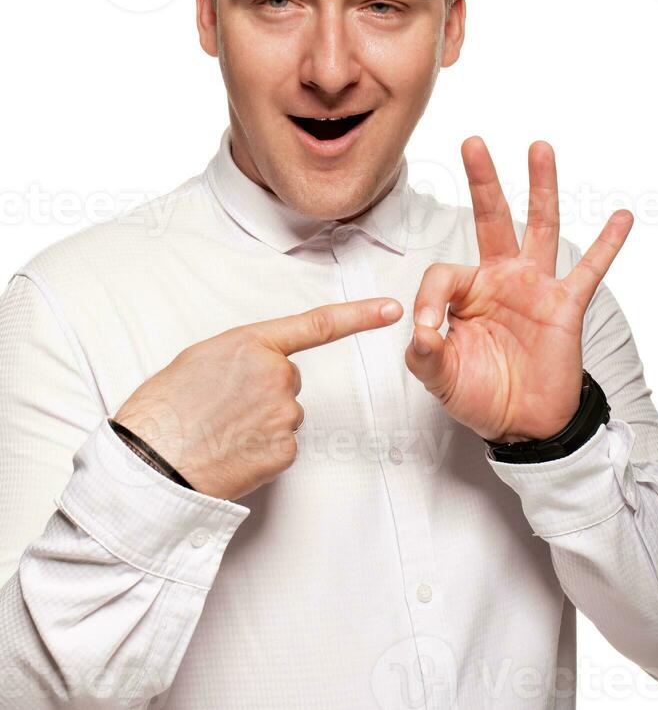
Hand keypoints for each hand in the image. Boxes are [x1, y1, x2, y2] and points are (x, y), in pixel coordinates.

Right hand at [113, 296, 402, 499]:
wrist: (151, 463)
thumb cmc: (164, 410)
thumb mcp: (199, 360)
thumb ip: (240, 355)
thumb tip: (258, 365)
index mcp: (251, 344)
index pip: (317, 325)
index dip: (359, 316)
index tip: (391, 310)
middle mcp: (275, 375)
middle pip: (288, 379)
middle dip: (263, 391)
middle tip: (222, 406)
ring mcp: (283, 414)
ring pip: (284, 414)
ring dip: (260, 422)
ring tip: (220, 431)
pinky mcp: (284, 451)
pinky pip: (281, 445)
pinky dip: (260, 450)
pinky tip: (231, 451)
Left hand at [405, 137, 632, 443]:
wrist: (520, 424)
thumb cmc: (478, 393)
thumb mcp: (439, 375)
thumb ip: (424, 353)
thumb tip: (420, 330)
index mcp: (465, 292)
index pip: (443, 274)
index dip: (431, 301)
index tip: (429, 332)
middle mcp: (500, 279)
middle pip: (491, 219)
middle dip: (482, 181)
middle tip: (472, 143)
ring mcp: (534, 288)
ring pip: (540, 228)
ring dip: (541, 189)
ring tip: (539, 148)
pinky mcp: (565, 305)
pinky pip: (589, 271)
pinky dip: (607, 245)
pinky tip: (621, 217)